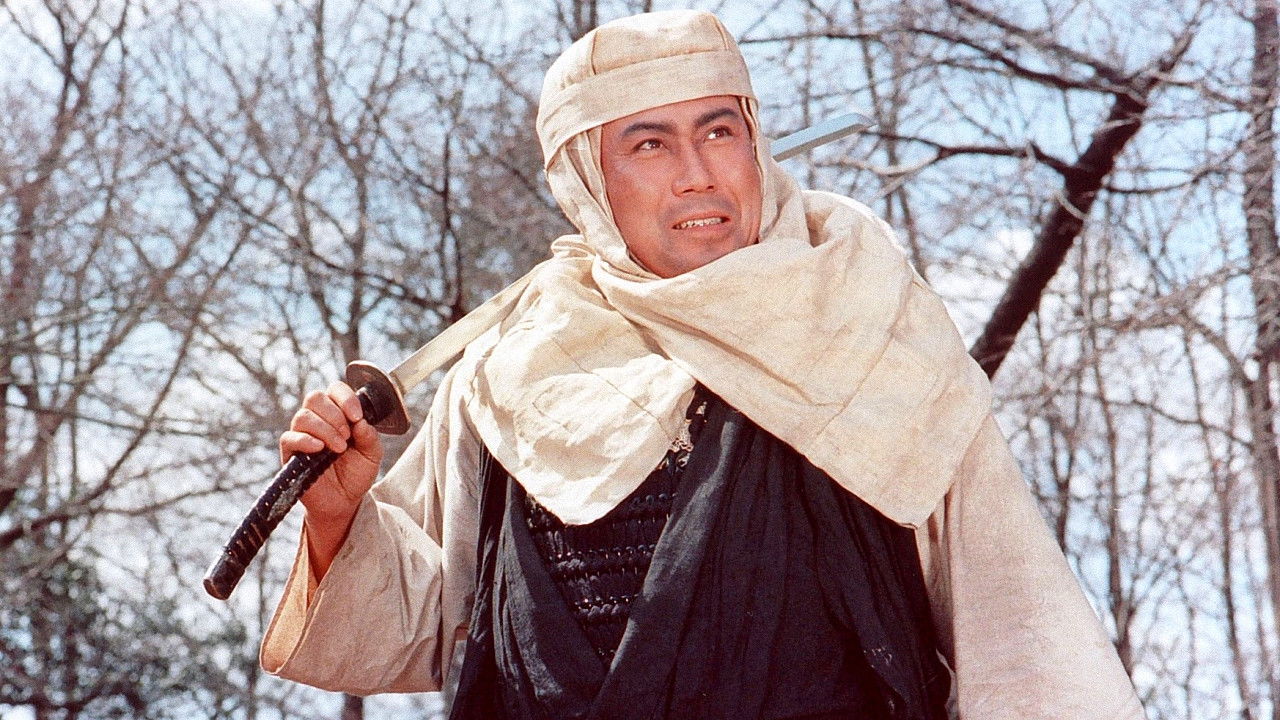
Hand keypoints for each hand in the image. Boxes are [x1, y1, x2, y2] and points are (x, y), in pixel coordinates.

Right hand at [278, 381, 383, 578]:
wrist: (344, 502)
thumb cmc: (356, 474)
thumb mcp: (372, 454)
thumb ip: (369, 436)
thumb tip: (360, 421)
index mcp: (338, 414)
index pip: (335, 390)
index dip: (345, 398)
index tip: (357, 416)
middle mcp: (317, 421)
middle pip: (314, 398)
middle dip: (335, 414)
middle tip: (347, 436)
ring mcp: (302, 436)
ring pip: (303, 416)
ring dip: (325, 429)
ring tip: (339, 448)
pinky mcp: (290, 454)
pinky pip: (289, 438)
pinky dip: (305, 440)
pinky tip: (320, 449)